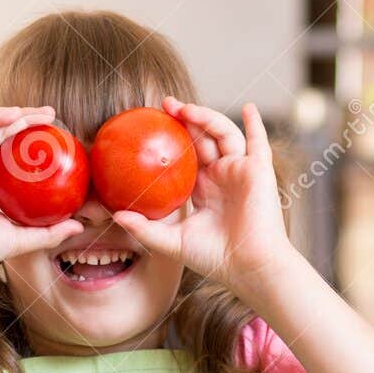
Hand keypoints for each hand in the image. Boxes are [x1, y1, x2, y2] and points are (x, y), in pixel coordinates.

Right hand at [0, 106, 82, 277]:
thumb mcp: (22, 238)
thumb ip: (49, 232)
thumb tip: (78, 226)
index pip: (6, 158)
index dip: (27, 146)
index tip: (51, 142)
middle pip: (1, 137)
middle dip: (27, 122)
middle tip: (52, 118)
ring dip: (18, 114)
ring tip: (45, 113)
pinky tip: (18, 113)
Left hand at [111, 98, 295, 298]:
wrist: (247, 267)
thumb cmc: (213, 258)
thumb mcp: (171, 242)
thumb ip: (144, 228)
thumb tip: (115, 215)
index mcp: (203, 189)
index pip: (185, 157)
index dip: (170, 139)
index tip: (151, 126)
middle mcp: (221, 176)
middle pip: (202, 139)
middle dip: (185, 119)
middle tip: (164, 105)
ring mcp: (240, 171)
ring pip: (222, 134)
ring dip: (205, 117)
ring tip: (185, 108)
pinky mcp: (257, 171)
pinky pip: (258, 142)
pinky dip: (255, 124)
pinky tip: (248, 108)